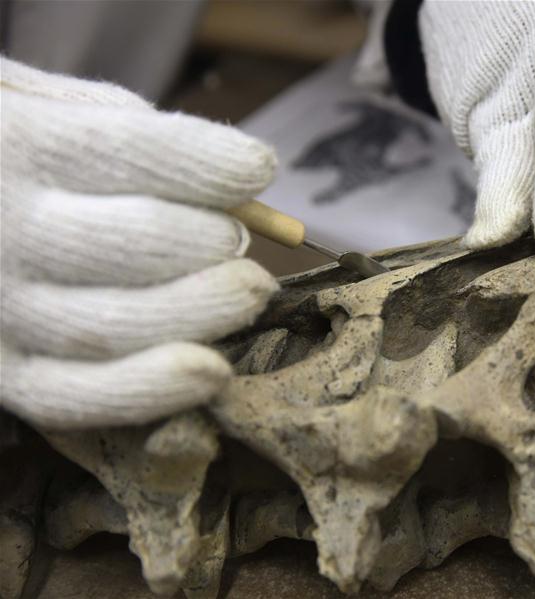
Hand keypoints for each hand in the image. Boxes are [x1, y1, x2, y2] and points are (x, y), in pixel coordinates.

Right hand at [0, 58, 278, 427]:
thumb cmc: (3, 147)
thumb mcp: (35, 100)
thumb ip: (115, 122)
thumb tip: (226, 176)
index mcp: (15, 143)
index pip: (127, 152)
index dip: (207, 163)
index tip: (260, 167)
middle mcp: (2, 228)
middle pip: (135, 242)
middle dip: (210, 241)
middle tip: (241, 238)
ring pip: (115, 326)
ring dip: (202, 311)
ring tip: (250, 292)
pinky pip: (77, 397)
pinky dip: (152, 391)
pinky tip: (213, 372)